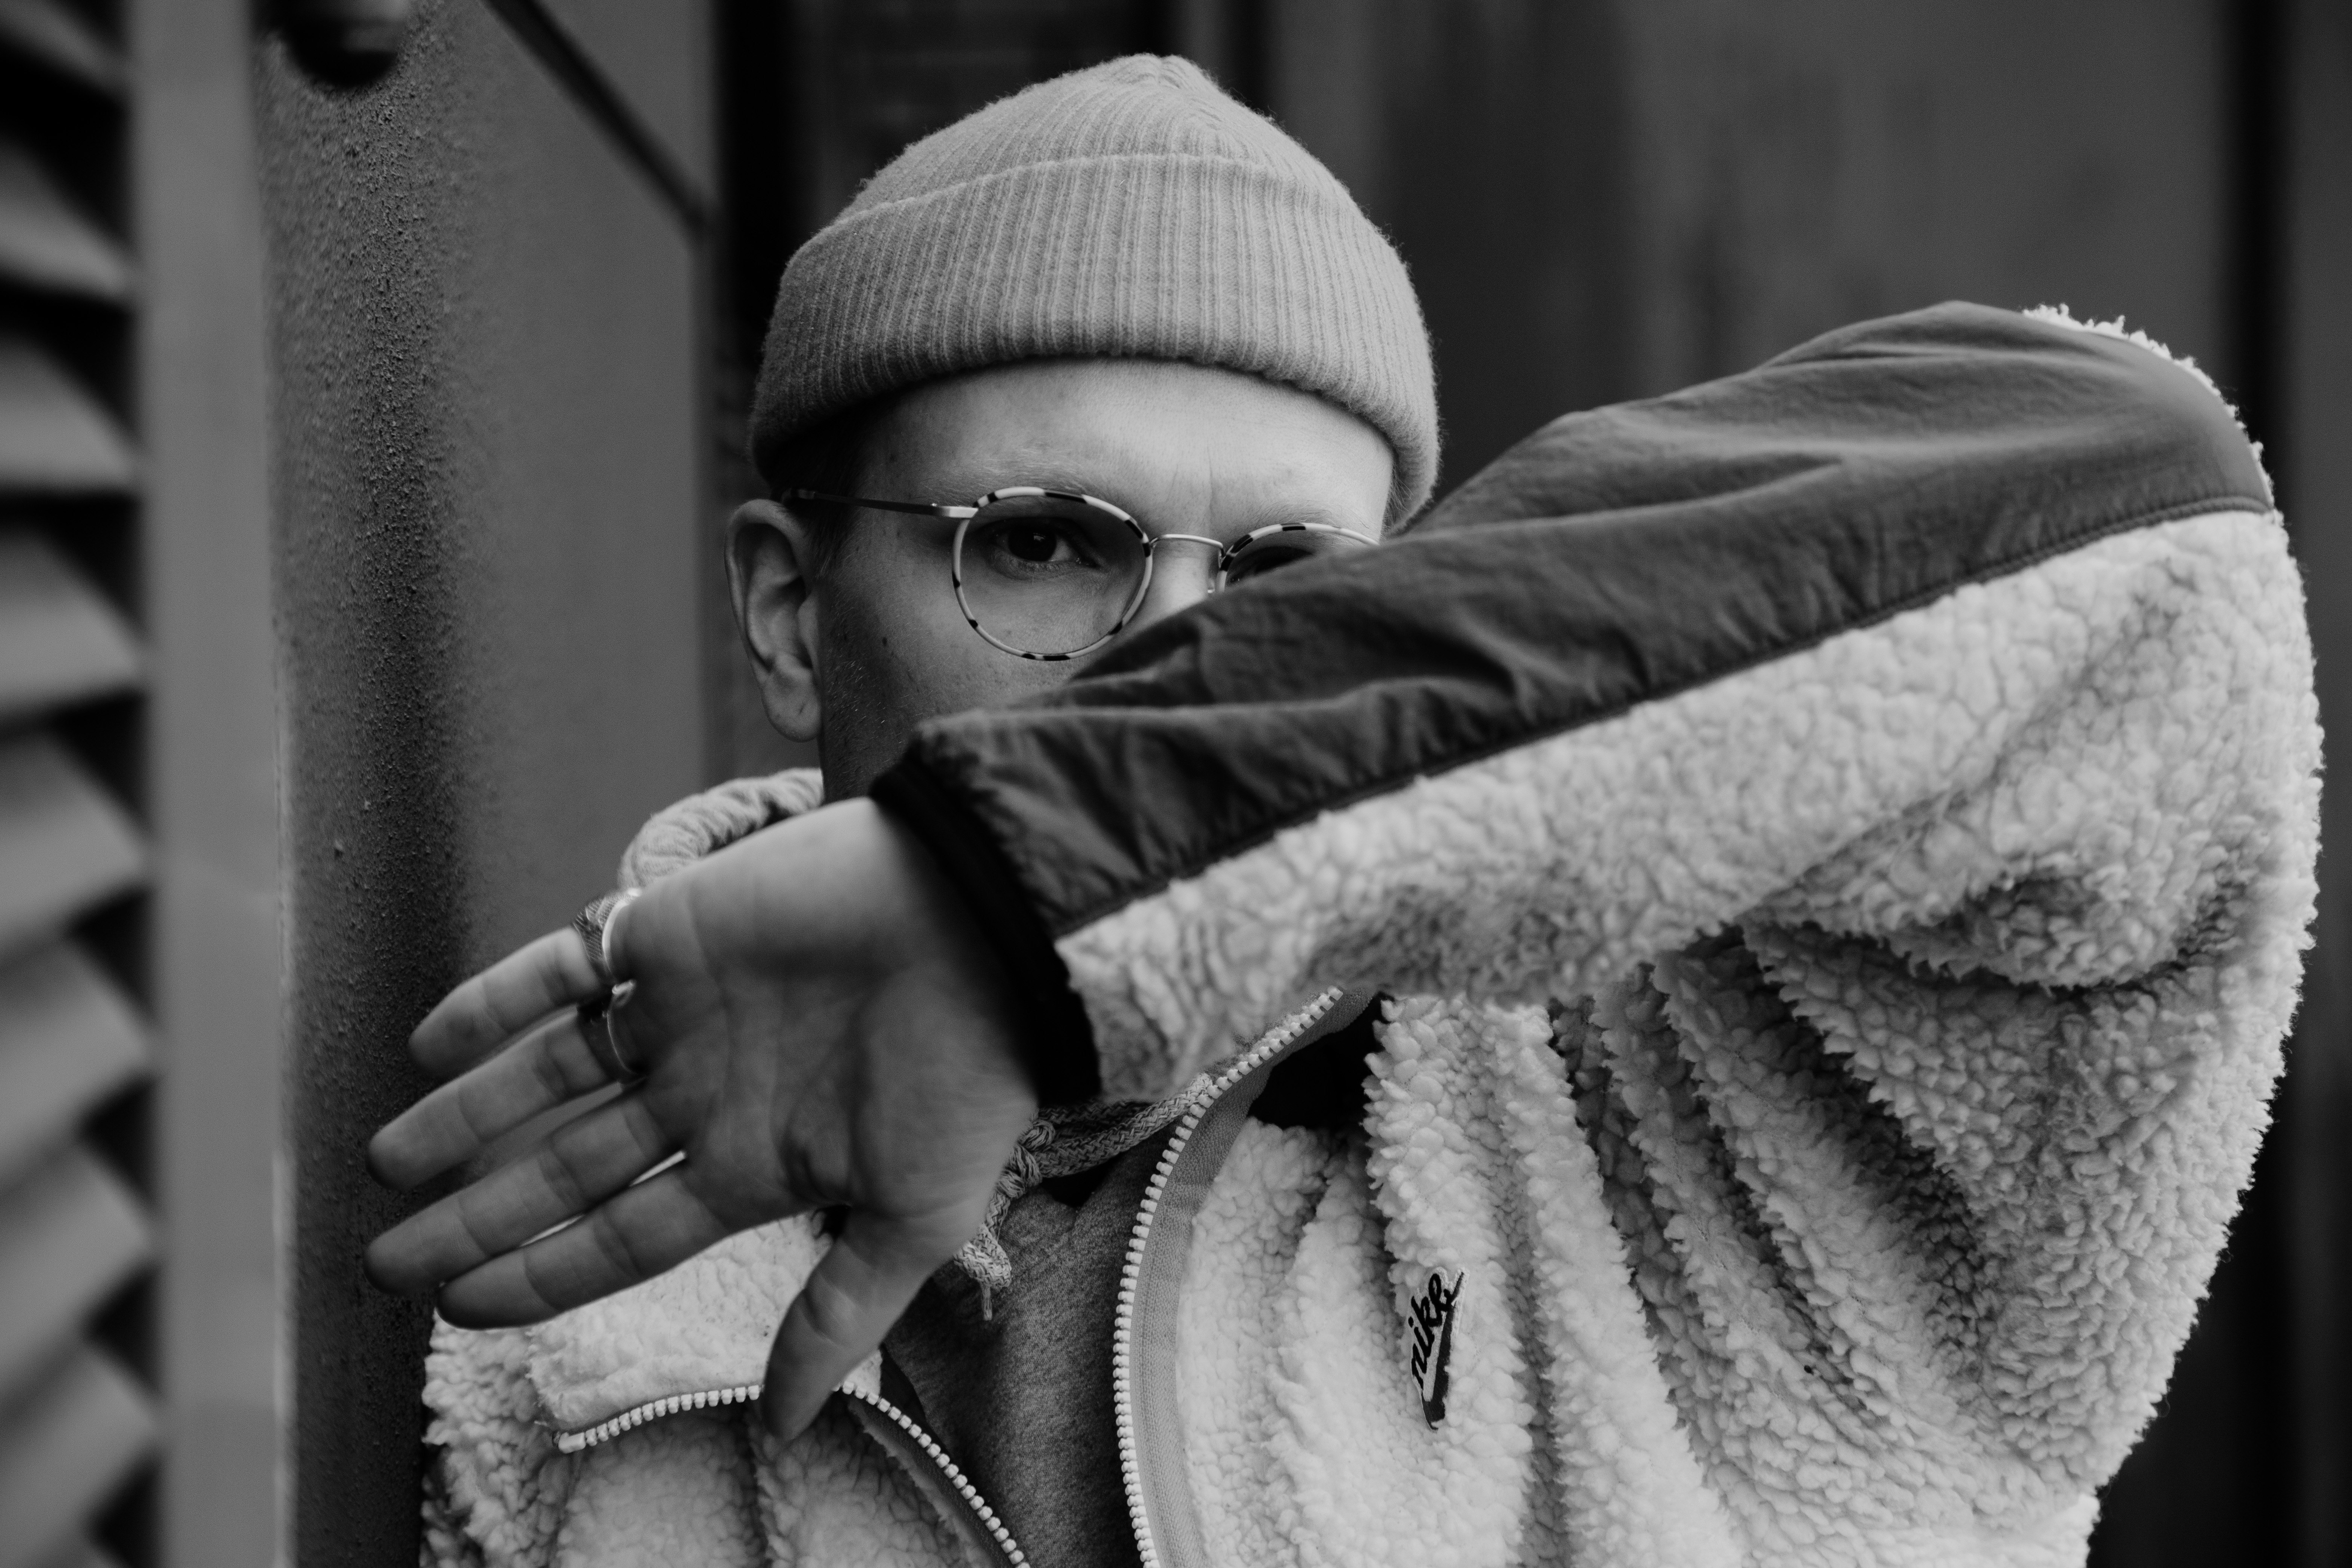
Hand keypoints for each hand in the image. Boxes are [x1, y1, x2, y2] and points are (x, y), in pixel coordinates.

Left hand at [363, 799, 1037, 1440]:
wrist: (992, 925)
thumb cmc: (971, 1071)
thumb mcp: (916, 1215)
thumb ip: (840, 1314)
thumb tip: (789, 1429)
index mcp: (754, 1160)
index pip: (619, 1235)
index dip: (538, 1273)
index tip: (457, 1309)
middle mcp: (704, 1091)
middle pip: (564, 1166)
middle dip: (473, 1214)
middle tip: (384, 1259)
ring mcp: (682, 1011)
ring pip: (546, 1074)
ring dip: (466, 1115)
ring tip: (386, 1163)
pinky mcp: (672, 930)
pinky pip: (561, 968)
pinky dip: (495, 998)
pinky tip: (432, 1042)